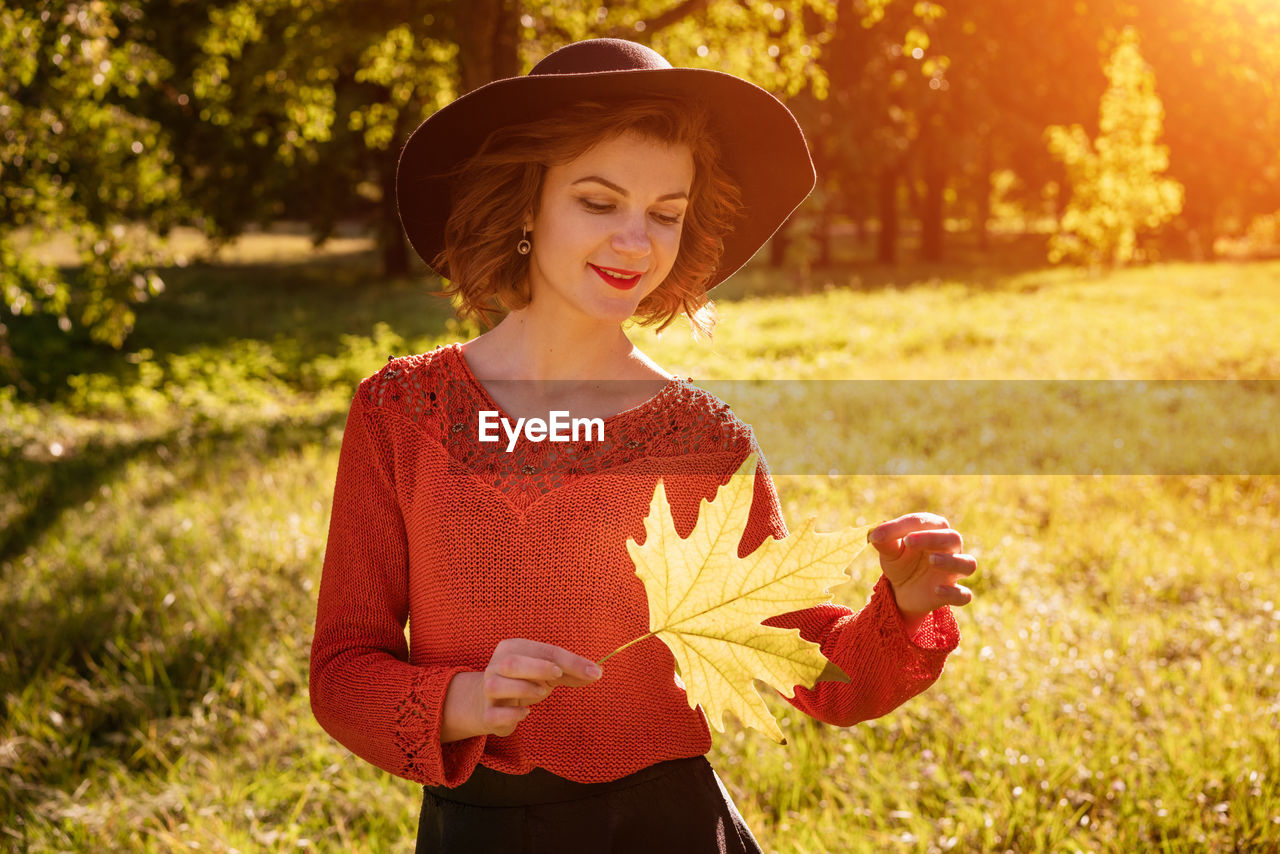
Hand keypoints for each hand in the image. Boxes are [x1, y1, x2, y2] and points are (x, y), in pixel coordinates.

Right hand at [441, 639, 601, 741]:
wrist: (490, 702)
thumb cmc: (525, 681)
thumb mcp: (548, 672)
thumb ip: (570, 671)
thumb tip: (597, 672)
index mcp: (512, 648)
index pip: (543, 651)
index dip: (570, 661)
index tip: (593, 671)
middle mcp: (496, 666)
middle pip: (512, 663)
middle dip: (539, 668)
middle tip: (558, 676)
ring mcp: (488, 690)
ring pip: (497, 686)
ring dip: (524, 689)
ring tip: (541, 693)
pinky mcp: (487, 713)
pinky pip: (495, 714)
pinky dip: (512, 714)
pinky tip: (525, 713)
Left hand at [868, 513, 975, 627]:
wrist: (901, 591)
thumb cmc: (900, 561)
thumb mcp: (889, 551)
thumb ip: (884, 540)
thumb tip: (873, 535)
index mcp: (933, 530)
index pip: (925, 522)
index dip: (904, 526)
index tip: (881, 534)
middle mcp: (949, 548)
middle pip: (953, 538)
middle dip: (932, 538)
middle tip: (909, 541)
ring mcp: (953, 571)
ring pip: (968, 563)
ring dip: (951, 561)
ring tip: (931, 561)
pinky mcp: (953, 593)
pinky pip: (964, 594)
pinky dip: (953, 592)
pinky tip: (936, 591)